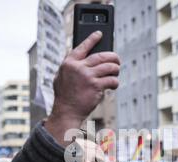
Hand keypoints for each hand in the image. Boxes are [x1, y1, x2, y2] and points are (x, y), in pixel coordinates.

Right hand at [46, 31, 119, 145]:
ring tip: (116, 73)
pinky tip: (114, 85)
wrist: (67, 112)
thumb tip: (82, 60)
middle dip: (112, 57)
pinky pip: (111, 80)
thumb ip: (70, 68)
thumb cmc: (64, 97)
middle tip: (117, 60)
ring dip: (116, 69)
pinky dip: (115, 82)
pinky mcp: (96, 86)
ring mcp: (87, 76)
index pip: (82, 47)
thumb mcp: (61, 78)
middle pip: (101, 56)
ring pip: (109, 66)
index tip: (99, 34)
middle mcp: (78, 67)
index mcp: (69, 63)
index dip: (92, 39)